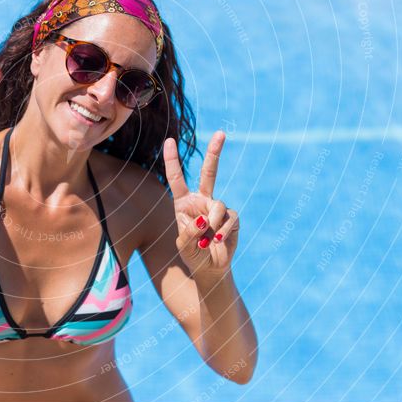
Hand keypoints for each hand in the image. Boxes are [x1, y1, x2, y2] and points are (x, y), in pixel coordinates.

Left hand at [164, 130, 239, 277]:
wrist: (210, 268)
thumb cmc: (192, 254)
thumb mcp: (183, 245)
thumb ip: (189, 233)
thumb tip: (204, 219)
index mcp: (183, 203)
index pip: (177, 179)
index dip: (172, 160)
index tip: (169, 140)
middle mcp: (201, 201)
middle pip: (209, 173)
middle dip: (215, 152)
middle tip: (221, 133)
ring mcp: (218, 208)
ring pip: (218, 205)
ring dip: (212, 224)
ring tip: (208, 240)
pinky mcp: (232, 218)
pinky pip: (229, 219)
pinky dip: (222, 231)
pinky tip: (217, 241)